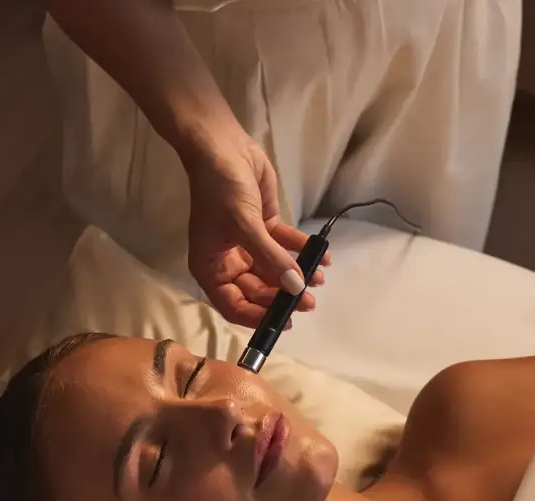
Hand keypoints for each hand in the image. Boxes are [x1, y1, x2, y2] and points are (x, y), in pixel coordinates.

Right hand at [185, 134, 329, 327]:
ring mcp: (247, 246)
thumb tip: (296, 289)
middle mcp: (228, 262)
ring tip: (319, 279)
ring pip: (275, 271)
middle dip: (283, 297)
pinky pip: (285, 247)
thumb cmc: (221, 189)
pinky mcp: (264, 228)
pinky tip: (322, 257)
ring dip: (297, 275)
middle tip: (309, 301)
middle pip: (257, 291)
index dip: (258, 317)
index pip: (233, 305)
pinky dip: (302, 252)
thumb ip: (271, 260)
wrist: (222, 146)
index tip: (284, 321)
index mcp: (211, 268)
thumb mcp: (244, 226)